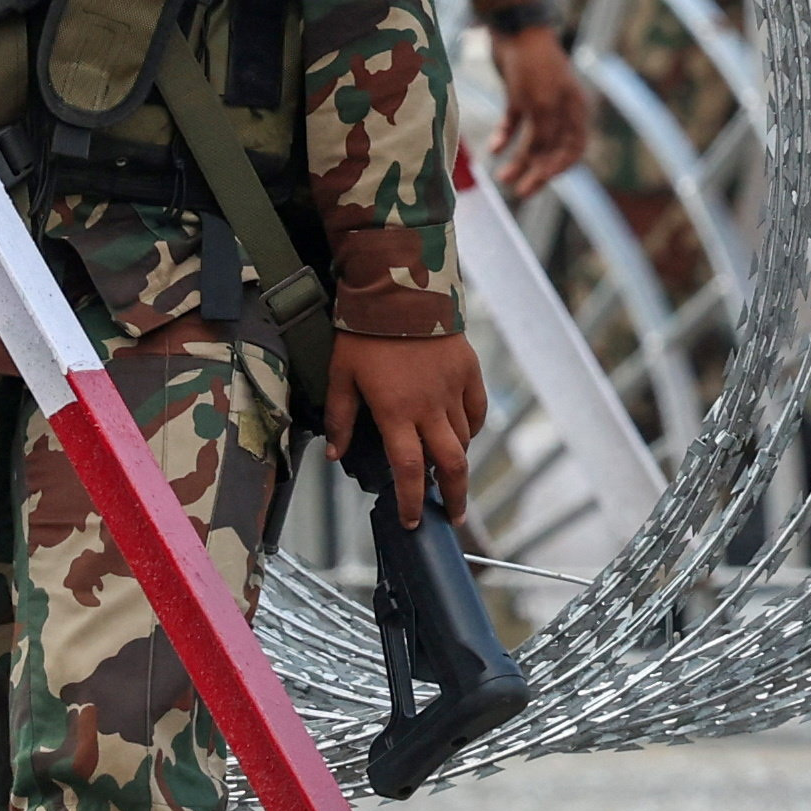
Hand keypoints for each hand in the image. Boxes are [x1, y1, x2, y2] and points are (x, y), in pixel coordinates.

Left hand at [323, 329, 486, 529]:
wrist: (400, 288)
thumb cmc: (363, 332)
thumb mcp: (340, 375)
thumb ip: (340, 417)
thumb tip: (335, 453)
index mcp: (396, 413)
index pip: (409, 471)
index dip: (412, 501)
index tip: (413, 522)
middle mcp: (429, 408)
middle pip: (452, 465)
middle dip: (455, 497)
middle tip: (453, 516)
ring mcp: (453, 390)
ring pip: (464, 439)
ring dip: (457, 461)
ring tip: (449, 474)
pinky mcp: (468, 371)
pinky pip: (476, 410)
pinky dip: (472, 428)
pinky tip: (464, 434)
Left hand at [484, 23, 591, 198]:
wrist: (512, 27)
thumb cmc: (533, 64)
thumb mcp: (541, 103)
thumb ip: (545, 135)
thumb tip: (542, 165)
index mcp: (576, 108)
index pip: (575, 148)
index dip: (559, 169)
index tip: (540, 181)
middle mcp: (560, 108)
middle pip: (552, 149)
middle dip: (536, 171)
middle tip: (518, 191)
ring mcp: (540, 101)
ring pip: (532, 140)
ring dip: (518, 159)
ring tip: (501, 177)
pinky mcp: (520, 94)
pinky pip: (515, 123)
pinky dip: (506, 137)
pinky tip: (493, 149)